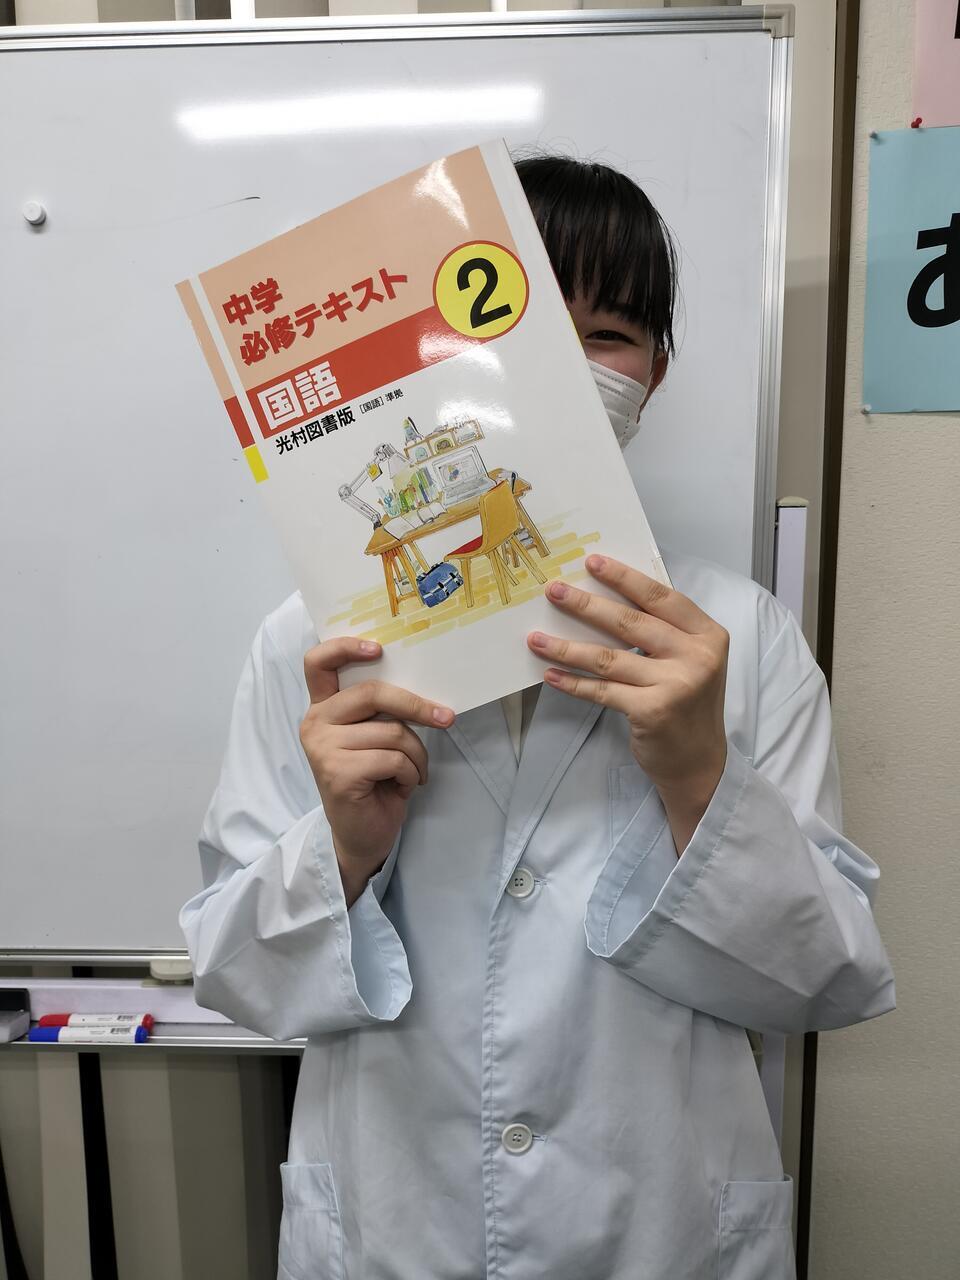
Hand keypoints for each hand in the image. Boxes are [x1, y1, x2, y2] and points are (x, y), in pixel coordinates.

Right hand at [300, 638, 454, 904]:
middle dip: (416, 706)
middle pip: (372, 693)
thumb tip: (420, 682)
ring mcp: (322, 748)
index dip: (345, 647)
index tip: (378, 649)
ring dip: (416, 754)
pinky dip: (410, 773)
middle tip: (446, 718)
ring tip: (413, 772)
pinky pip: (393, 758)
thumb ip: (379, 709)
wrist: (362, 836)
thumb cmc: (374, 782)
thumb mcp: (375, 737)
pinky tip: (403, 786)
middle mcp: (314, 723)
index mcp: (322, 708)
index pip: (318, 663)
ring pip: (392, 731)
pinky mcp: (337, 773)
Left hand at [526, 555, 727, 854]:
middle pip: (631, 622)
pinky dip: (573, 683)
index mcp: (708, 635)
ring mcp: (676, 685)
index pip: (661, 597)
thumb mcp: (689, 660)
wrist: (698, 762)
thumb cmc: (687, 704)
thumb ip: (663, 631)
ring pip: (609, 658)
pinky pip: (602, 690)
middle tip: (553, 590)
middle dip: (586, 605)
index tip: (592, 562)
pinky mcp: (652, 711)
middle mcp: (697, 657)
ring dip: (567, 647)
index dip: (625, 578)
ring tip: (535, 638)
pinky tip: (549, 674)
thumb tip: (605, 598)